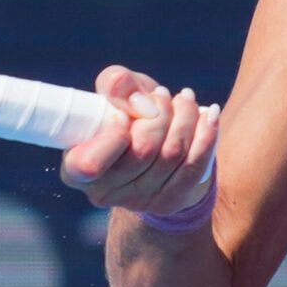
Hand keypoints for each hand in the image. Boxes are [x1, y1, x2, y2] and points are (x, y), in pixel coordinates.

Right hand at [59, 65, 220, 219]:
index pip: (90, 164)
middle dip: (160, 113)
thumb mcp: (117, 94)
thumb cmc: (127, 115)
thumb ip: (116, 85)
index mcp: (76, 169)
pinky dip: (207, 135)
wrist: (154, 148)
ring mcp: (139, 201)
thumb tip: (138, 99)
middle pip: (142, 150)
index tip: (124, 115)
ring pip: (172, 155)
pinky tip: (210, 114)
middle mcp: (104, 192)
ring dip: (184, 118)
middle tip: (162, 96)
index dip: (113, 137)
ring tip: (184, 99)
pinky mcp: (170, 201)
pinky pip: (195, 167)